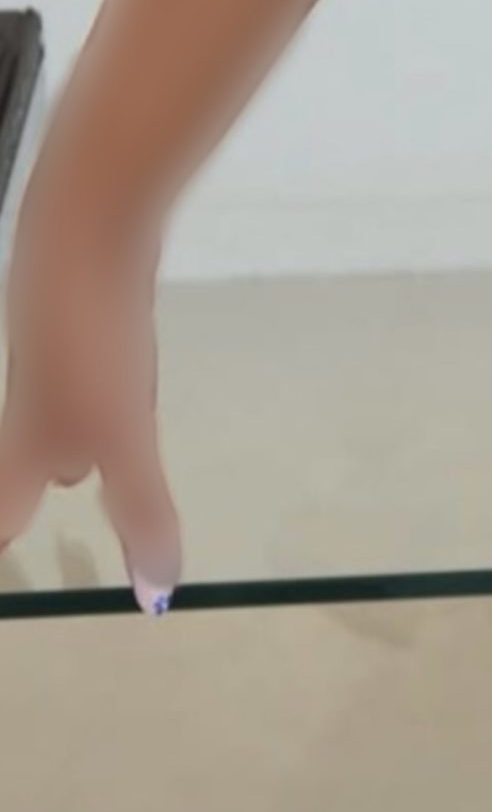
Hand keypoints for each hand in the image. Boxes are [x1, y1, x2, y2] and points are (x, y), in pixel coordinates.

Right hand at [0, 183, 182, 613]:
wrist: (87, 218)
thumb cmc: (88, 330)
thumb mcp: (124, 427)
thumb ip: (141, 506)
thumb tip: (155, 593)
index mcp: (29, 433)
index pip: (4, 505)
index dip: (1, 531)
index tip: (2, 548)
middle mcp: (37, 395)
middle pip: (29, 454)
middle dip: (29, 487)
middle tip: (30, 516)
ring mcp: (63, 348)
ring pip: (59, 407)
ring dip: (68, 439)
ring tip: (76, 468)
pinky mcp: (93, 310)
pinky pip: (92, 365)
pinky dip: (101, 389)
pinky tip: (122, 376)